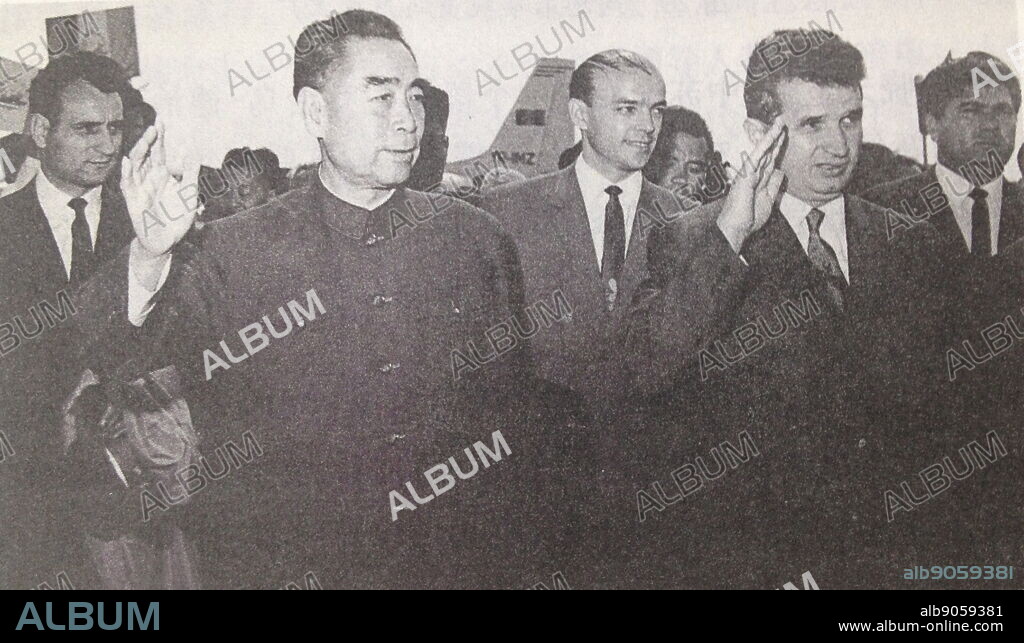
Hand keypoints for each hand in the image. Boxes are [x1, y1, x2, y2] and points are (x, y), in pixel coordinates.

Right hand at [121, 123, 195, 259]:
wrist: (167, 241)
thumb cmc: (177, 218)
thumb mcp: (189, 193)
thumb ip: (190, 173)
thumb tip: (193, 151)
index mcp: (162, 174)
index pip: (159, 151)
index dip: (159, 136)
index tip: (161, 120)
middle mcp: (149, 177)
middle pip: (147, 154)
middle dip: (150, 139)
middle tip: (155, 126)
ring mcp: (139, 187)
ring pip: (135, 165)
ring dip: (139, 151)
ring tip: (147, 139)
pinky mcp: (132, 200)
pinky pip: (127, 184)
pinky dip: (127, 173)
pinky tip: (128, 162)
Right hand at [717, 120, 786, 252]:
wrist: (737, 227)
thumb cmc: (749, 218)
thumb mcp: (768, 201)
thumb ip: (774, 185)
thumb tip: (780, 170)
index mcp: (758, 181)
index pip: (770, 161)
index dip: (777, 149)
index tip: (783, 137)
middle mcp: (753, 174)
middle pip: (769, 153)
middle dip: (777, 138)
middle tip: (784, 122)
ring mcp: (749, 172)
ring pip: (764, 150)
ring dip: (773, 135)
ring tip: (781, 121)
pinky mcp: (747, 172)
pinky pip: (759, 154)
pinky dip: (766, 143)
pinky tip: (773, 132)